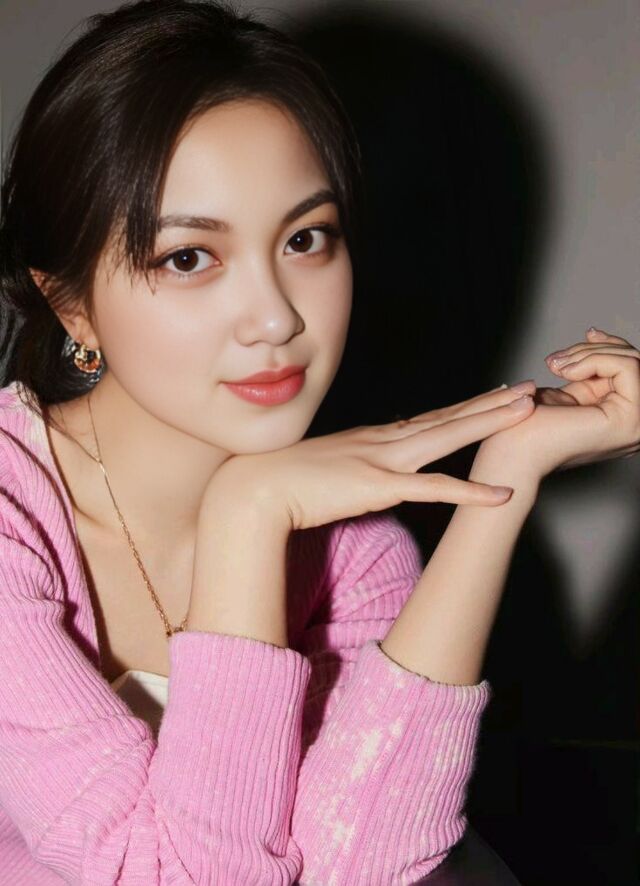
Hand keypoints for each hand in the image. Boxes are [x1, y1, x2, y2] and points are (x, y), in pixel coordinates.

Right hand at [202, 382, 536, 530]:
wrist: (252, 489)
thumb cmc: (278, 480)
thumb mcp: (322, 465)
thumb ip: (349, 464)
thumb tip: (361, 463)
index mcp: (372, 439)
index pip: (429, 420)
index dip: (465, 409)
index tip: (492, 397)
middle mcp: (384, 441)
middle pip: (448, 418)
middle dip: (491, 404)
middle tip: (529, 389)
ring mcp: (383, 460)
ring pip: (449, 436)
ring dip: (490, 423)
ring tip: (527, 409)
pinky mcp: (378, 486)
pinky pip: (434, 489)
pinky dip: (470, 492)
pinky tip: (501, 495)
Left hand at [474, 326, 639, 481]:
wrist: (512, 450)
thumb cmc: (527, 426)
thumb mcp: (567, 388)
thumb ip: (589, 370)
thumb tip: (597, 336)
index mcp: (622, 418)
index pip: (631, 368)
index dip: (610, 346)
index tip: (587, 335)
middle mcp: (636, 424)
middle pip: (634, 361)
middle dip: (593, 350)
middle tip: (559, 361)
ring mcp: (636, 425)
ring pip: (631, 360)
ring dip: (589, 355)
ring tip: (558, 367)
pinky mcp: (629, 421)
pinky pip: (626, 367)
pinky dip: (593, 360)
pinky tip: (567, 374)